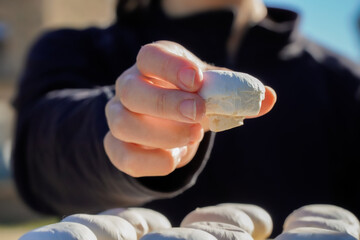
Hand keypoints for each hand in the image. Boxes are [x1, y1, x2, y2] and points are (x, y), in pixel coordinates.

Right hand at [104, 41, 275, 176]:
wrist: (165, 123)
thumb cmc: (188, 99)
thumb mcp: (210, 91)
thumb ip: (236, 93)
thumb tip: (268, 98)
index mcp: (152, 65)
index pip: (151, 56)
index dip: (172, 67)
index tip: (198, 80)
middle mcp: (128, 87)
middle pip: (131, 90)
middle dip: (166, 103)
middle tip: (199, 115)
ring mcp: (119, 117)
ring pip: (124, 124)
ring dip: (161, 133)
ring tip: (193, 136)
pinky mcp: (117, 146)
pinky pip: (123, 156)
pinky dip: (151, 161)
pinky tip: (173, 159)